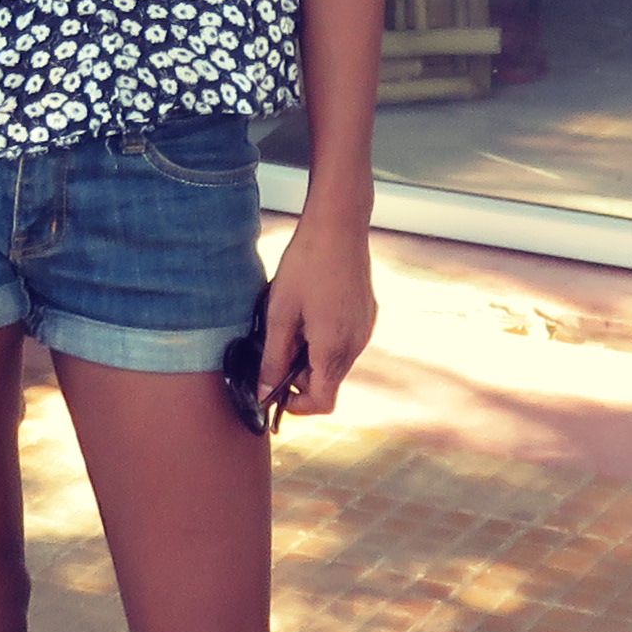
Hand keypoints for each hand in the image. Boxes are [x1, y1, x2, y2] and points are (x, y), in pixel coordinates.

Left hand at [258, 218, 377, 419]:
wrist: (338, 226)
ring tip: (294, 322)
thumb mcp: (280, 314)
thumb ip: (273, 358)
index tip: (276, 389)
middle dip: (302, 375)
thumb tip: (264, 392)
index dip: (297, 405)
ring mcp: (365, 329)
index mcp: (334, 349)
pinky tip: (312, 310)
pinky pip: (346, 341)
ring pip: (337, 362)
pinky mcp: (367, 315)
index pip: (323, 402)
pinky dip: (326, 339)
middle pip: (329, 382)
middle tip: (278, 347)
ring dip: (313, 355)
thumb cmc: (306, 266)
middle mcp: (356, 344)